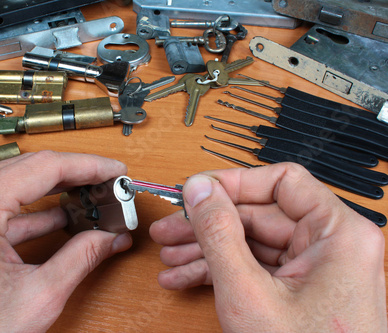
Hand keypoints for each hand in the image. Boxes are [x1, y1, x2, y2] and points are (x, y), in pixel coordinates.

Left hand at [0, 151, 131, 331]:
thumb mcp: (37, 297)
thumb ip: (81, 258)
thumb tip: (109, 237)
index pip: (43, 167)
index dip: (87, 166)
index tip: (112, 169)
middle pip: (27, 168)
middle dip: (73, 177)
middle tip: (105, 185)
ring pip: (13, 181)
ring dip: (53, 190)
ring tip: (88, 198)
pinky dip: (30, 208)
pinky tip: (58, 215)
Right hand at [150, 163, 385, 331]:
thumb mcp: (249, 292)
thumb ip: (219, 234)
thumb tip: (199, 190)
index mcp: (338, 234)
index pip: (281, 182)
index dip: (232, 183)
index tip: (196, 190)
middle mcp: (330, 245)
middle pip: (258, 215)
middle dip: (207, 226)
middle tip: (170, 230)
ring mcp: (313, 269)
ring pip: (250, 243)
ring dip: (206, 251)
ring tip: (169, 259)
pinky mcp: (298, 289)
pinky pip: (254, 267)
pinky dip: (220, 272)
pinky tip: (185, 278)